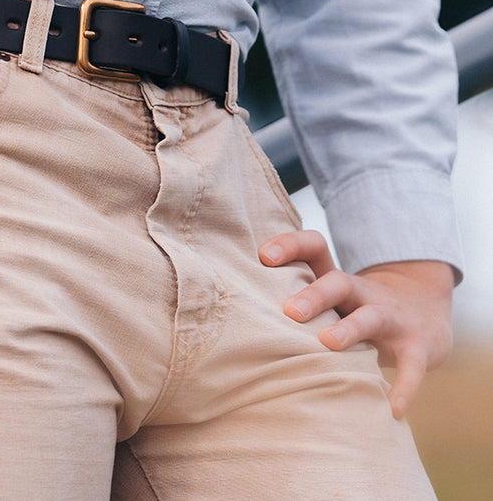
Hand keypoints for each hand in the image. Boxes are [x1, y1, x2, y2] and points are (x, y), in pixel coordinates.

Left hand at [259, 229, 454, 418]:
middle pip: (338, 282)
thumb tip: (231, 311)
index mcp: (336, 279)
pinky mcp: (418, 345)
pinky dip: (404, 387)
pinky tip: (391, 408)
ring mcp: (392, 317)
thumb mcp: (330, 297)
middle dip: (314, 295)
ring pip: (371, 317)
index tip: (263, 256)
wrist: (424, 311)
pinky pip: (413, 367)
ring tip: (328, 344)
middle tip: (289, 312)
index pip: (314, 247)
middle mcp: (363, 292)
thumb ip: (291, 298)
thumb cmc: (355, 308)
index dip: (290, 245)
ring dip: (350, 329)